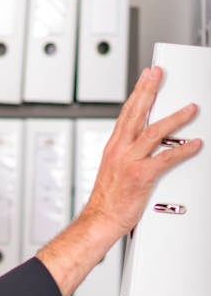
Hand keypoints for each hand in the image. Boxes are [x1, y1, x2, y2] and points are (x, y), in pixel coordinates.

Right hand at [82, 66, 201, 238]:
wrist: (100, 219)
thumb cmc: (107, 201)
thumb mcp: (113, 170)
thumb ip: (126, 154)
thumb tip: (142, 146)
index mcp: (113, 148)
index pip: (126, 114)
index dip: (138, 93)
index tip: (147, 77)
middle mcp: (120, 151)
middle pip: (137, 114)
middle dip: (149, 91)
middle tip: (159, 75)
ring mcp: (130, 162)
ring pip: (154, 132)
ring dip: (175, 118)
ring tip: (191, 109)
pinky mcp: (141, 175)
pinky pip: (166, 158)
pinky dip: (183, 150)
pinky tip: (195, 144)